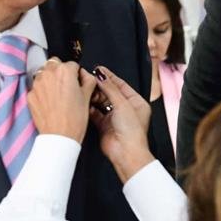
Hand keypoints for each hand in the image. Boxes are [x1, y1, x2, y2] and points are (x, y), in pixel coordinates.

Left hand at [27, 58, 96, 141]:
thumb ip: (88, 80)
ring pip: (44, 74)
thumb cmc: (74, 119)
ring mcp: (37, 84)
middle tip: (67, 87)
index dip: (76, 74)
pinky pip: (37, 88)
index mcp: (65, 71)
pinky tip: (50, 103)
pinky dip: (42, 92)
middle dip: (61, 73)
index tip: (77, 82)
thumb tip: (85, 76)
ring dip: (50, 80)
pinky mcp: (30, 95)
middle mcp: (49, 74)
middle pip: (55, 65)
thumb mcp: (88, 96)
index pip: (72, 64)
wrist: (59, 136)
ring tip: (58, 96)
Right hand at [89, 66, 154, 182]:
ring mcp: (114, 117)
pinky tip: (85, 101)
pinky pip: (95, 113)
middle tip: (89, 78)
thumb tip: (101, 75)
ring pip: (102, 102)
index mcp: (136, 102)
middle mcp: (126, 109)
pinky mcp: (104, 125)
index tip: (98, 69)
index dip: (109, 77)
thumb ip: (110, 88)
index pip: (121, 85)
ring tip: (85, 88)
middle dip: (100, 86)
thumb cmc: (132, 131)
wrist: (125, 152)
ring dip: (94, 96)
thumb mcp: (122, 104)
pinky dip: (90, 107)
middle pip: (110, 93)